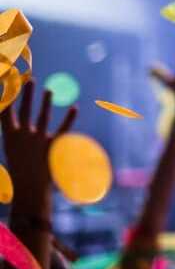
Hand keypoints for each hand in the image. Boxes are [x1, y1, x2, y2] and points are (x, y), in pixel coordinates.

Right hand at [1, 81, 77, 210]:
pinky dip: (70, 118)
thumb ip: (16, 133)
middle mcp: (23, 135)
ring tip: (48, 90)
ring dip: (46, 102)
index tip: (7, 84)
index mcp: (9, 137)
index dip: (6, 99)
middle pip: (24, 110)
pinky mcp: (54, 145)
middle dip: (26, 94)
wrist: (29, 189)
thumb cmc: (19, 170)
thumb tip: (16, 120)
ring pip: (43, 116)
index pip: (5, 113)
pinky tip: (74, 107)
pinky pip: (64, 128)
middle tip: (29, 79)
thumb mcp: (12, 149)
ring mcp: (39, 140)